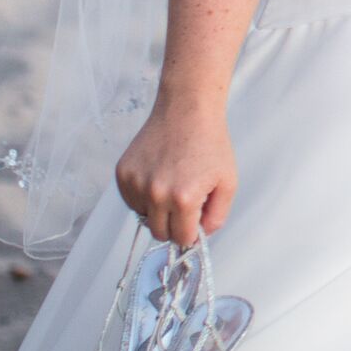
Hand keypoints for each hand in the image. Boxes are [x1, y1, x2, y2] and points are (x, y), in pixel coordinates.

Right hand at [112, 97, 238, 247]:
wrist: (187, 111)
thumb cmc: (210, 144)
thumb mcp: (227, 182)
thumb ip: (217, 217)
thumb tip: (200, 236)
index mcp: (183, 199)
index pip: (181, 239)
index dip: (190, 233)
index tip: (194, 224)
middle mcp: (155, 194)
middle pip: (159, 233)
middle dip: (173, 226)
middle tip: (184, 206)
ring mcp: (136, 183)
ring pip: (143, 217)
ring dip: (157, 210)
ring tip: (172, 184)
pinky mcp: (123, 173)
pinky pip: (132, 200)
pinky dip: (143, 197)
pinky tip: (158, 176)